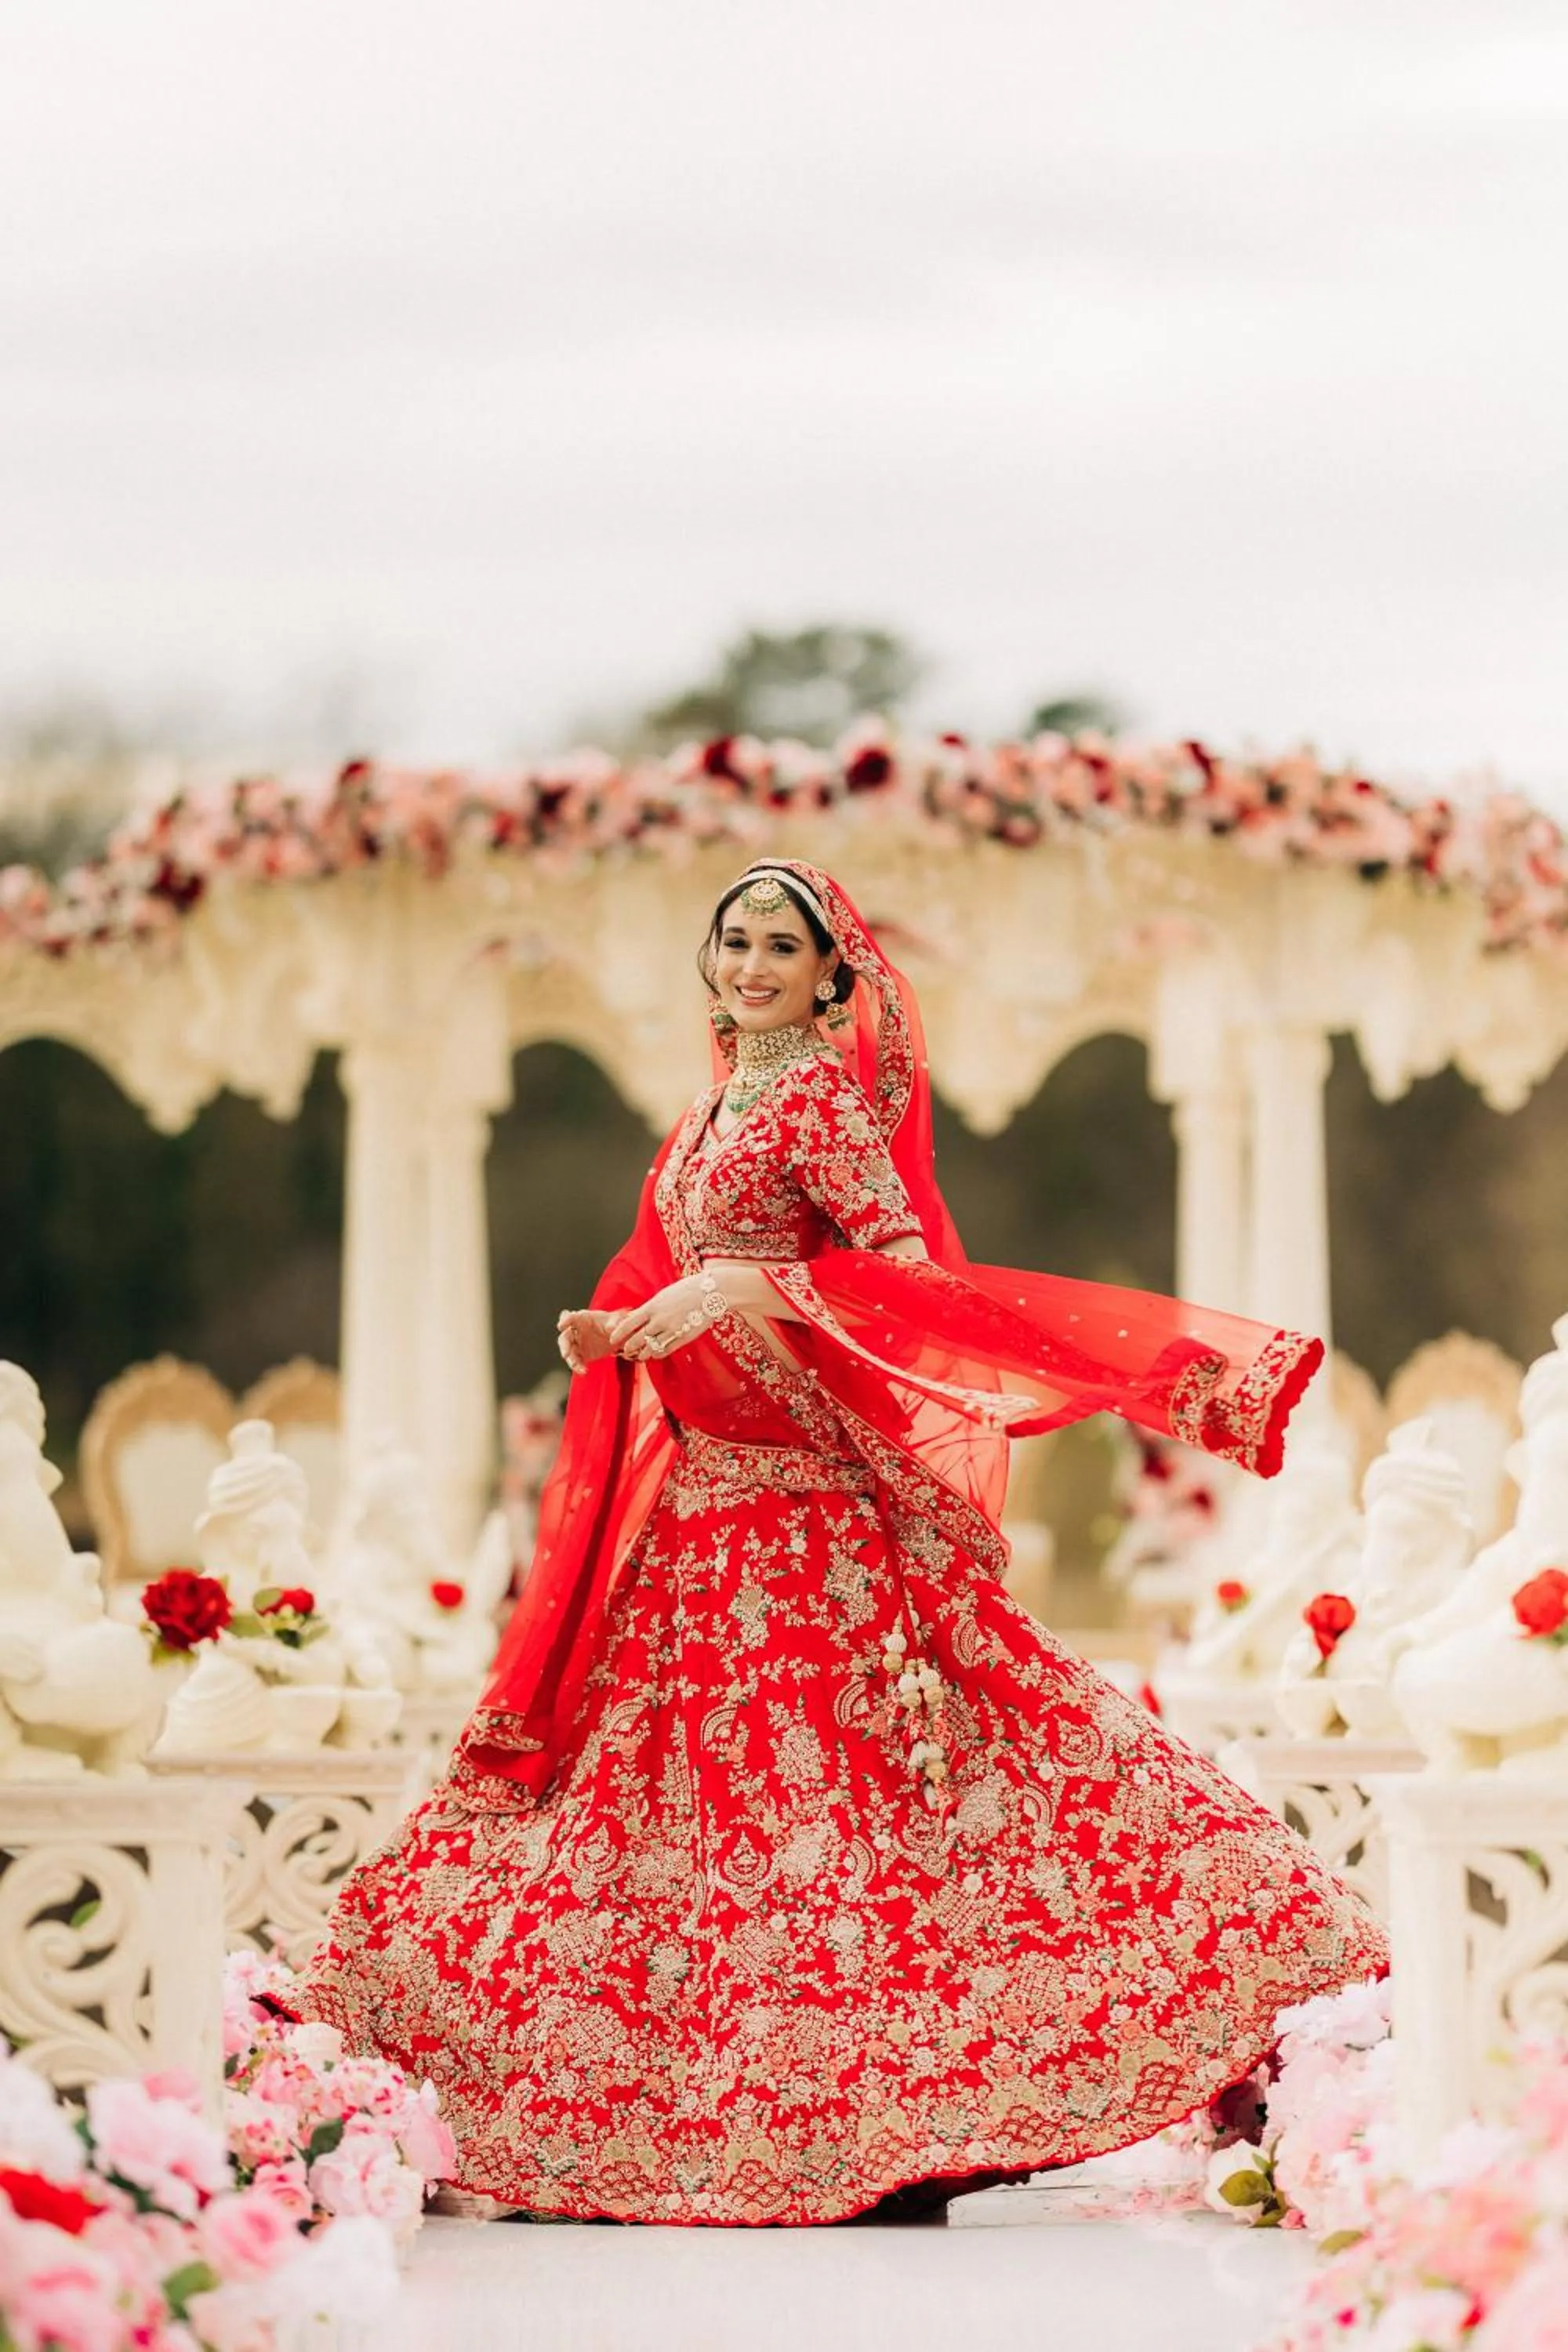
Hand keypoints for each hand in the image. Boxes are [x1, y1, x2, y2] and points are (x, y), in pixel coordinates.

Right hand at [556, 1309, 619, 1374]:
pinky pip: (576, 1362)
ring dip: (570, 1360)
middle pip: (565, 1337)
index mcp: (582, 1318)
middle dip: (564, 1346)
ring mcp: (577, 1343)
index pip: (570, 1317)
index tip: (561, 1326)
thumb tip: (611, 1328)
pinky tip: (584, 1372)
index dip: (564, 1320)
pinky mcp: (581, 1355)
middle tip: (565, 1354)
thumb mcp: (617, 1320)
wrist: (617, 1336)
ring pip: (568, 1352)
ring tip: (576, 1366)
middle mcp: (576, 1330)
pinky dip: (578, 1367)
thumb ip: (615, 1322)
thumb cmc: (614, 1323)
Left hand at [608, 1275, 725, 1362]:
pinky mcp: (683, 1337)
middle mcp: (659, 1319)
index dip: (619, 1332)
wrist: (711, 1292)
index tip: (612, 1338)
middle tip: (624, 1351)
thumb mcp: (664, 1295)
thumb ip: (651, 1308)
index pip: (629, 1322)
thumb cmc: (687, 1290)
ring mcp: (672, 1330)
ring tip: (640, 1356)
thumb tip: (637, 1316)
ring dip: (642, 1354)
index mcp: (653, 1306)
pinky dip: (658, 1354)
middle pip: (637, 1339)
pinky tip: (655, 1354)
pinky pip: (665, 1350)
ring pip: (650, 1348)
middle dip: (628, 1347)